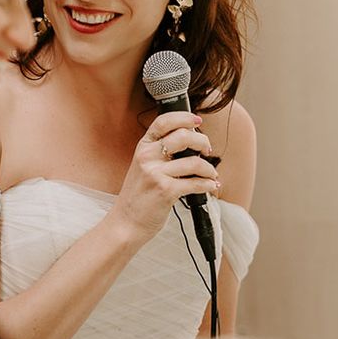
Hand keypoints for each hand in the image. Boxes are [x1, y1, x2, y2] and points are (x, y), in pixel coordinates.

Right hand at [107, 111, 218, 246]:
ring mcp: (156, 173)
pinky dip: (208, 185)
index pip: (163, 122)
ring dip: (208, 168)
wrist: (126, 221)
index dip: (183, 117)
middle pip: (183, 136)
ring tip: (211, 174)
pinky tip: (211, 186)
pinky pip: (195, 183)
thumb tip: (190, 143)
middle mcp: (147, 156)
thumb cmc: (138, 195)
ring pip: (193, 161)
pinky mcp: (165, 190)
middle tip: (207, 149)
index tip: (197, 120)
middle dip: (202, 141)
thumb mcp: (142, 166)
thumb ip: (159, 153)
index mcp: (142, 147)